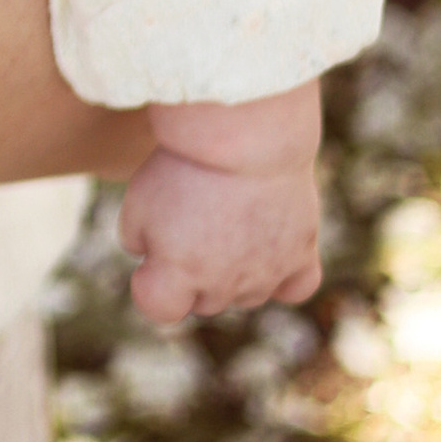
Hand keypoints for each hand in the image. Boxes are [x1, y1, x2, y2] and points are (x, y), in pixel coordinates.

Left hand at [119, 85, 323, 323]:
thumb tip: (152, 257)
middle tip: (194, 221)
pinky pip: (296, 287)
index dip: (150, 281)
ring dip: (235, 273)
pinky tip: (272, 251)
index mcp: (177, 274)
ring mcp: (266, 273)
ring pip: (246, 296)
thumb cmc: (185, 165)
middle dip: (192, 273)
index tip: (152, 253)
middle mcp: (222, 284)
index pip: (159, 308)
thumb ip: (139, 241)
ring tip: (231, 221)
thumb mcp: (138, 202)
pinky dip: (284, 276)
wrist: (246, 133)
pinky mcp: (302, 253)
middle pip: (204, 302)